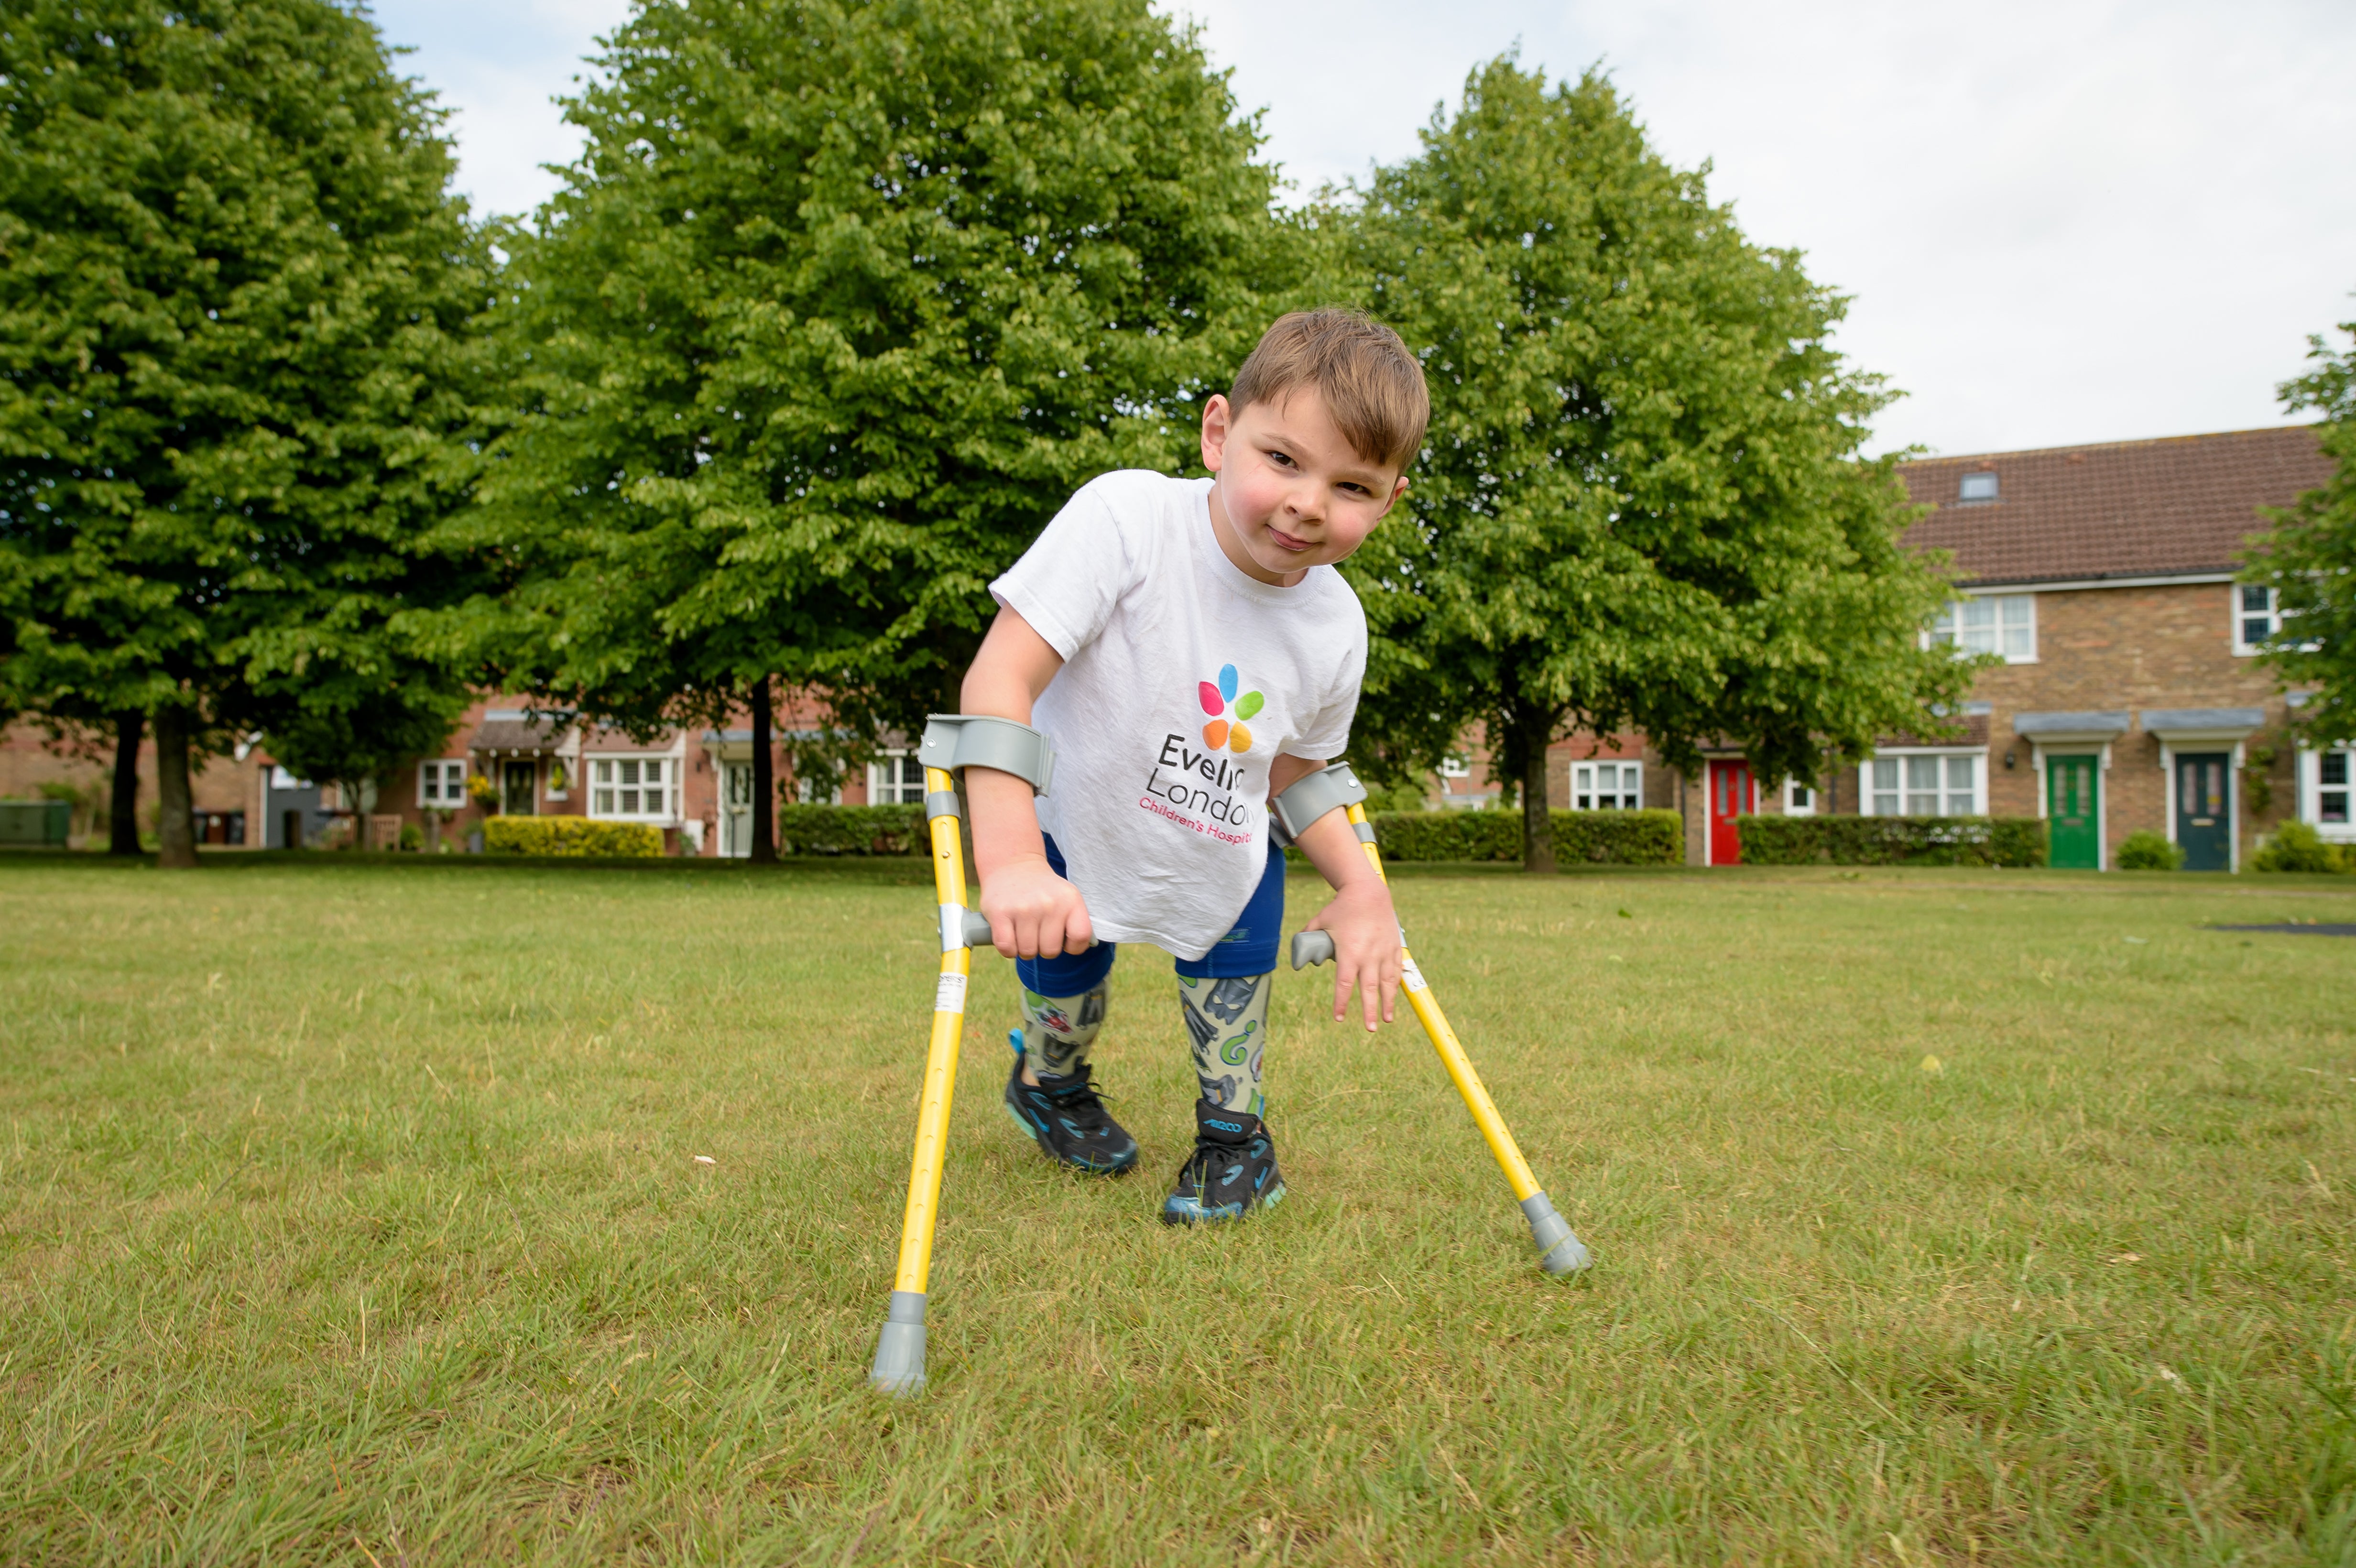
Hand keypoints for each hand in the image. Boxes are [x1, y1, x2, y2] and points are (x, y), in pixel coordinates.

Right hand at [980, 854, 1092, 960]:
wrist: (1013, 866)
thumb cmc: (1043, 891)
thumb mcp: (1067, 897)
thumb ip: (1076, 922)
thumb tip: (1079, 947)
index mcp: (1071, 899)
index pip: (1080, 937)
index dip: (1073, 947)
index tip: (1063, 940)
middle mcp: (1049, 903)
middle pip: (1050, 951)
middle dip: (1043, 948)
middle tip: (1038, 932)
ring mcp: (1024, 908)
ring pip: (1028, 952)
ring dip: (1024, 948)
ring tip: (1023, 930)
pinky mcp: (1000, 913)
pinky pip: (1007, 948)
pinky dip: (1008, 949)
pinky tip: (1009, 935)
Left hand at [1306, 877, 1400, 1031]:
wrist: (1368, 893)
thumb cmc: (1341, 908)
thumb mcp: (1320, 922)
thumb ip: (1307, 937)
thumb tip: (1299, 955)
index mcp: (1349, 953)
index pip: (1344, 984)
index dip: (1340, 1003)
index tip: (1338, 1018)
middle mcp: (1369, 956)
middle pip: (1369, 989)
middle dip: (1369, 1011)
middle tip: (1370, 1029)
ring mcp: (1384, 952)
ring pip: (1388, 983)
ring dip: (1388, 1002)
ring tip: (1388, 1019)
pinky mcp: (1394, 947)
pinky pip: (1396, 969)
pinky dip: (1395, 984)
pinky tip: (1394, 996)